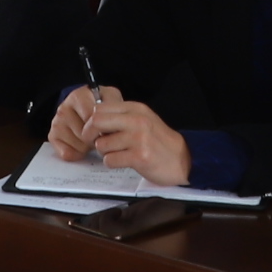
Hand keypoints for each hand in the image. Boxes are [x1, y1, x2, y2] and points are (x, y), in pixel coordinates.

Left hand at [58, 94, 189, 186]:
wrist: (181, 160)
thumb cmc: (158, 141)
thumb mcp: (142, 120)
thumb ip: (121, 117)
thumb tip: (94, 120)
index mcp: (135, 109)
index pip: (100, 108)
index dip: (91, 121)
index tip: (93, 131)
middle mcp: (137, 121)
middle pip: (96, 122)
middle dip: (90, 134)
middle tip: (96, 142)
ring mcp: (138, 139)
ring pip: (101, 144)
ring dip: (105, 152)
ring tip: (118, 153)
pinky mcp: (139, 157)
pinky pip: (110, 160)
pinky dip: (112, 163)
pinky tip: (124, 161)